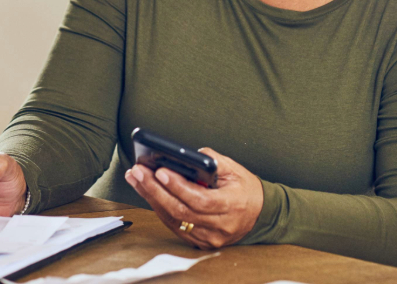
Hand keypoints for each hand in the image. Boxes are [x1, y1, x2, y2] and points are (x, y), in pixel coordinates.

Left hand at [124, 147, 262, 249]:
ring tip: (136, 178)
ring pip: (174, 220)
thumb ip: (212, 160)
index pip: (200, 199)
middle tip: (138, 172)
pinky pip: (175, 226)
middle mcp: (221, 226)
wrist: (260, 214)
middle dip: (155, 189)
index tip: (160, 171)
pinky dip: (159, 208)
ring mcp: (210, 238)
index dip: (177, 186)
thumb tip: (185, 155)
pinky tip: (147, 192)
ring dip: (151, 198)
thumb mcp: (235, 169)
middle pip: (181, 211)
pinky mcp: (201, 242)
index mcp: (232, 206)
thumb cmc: (245, 188)